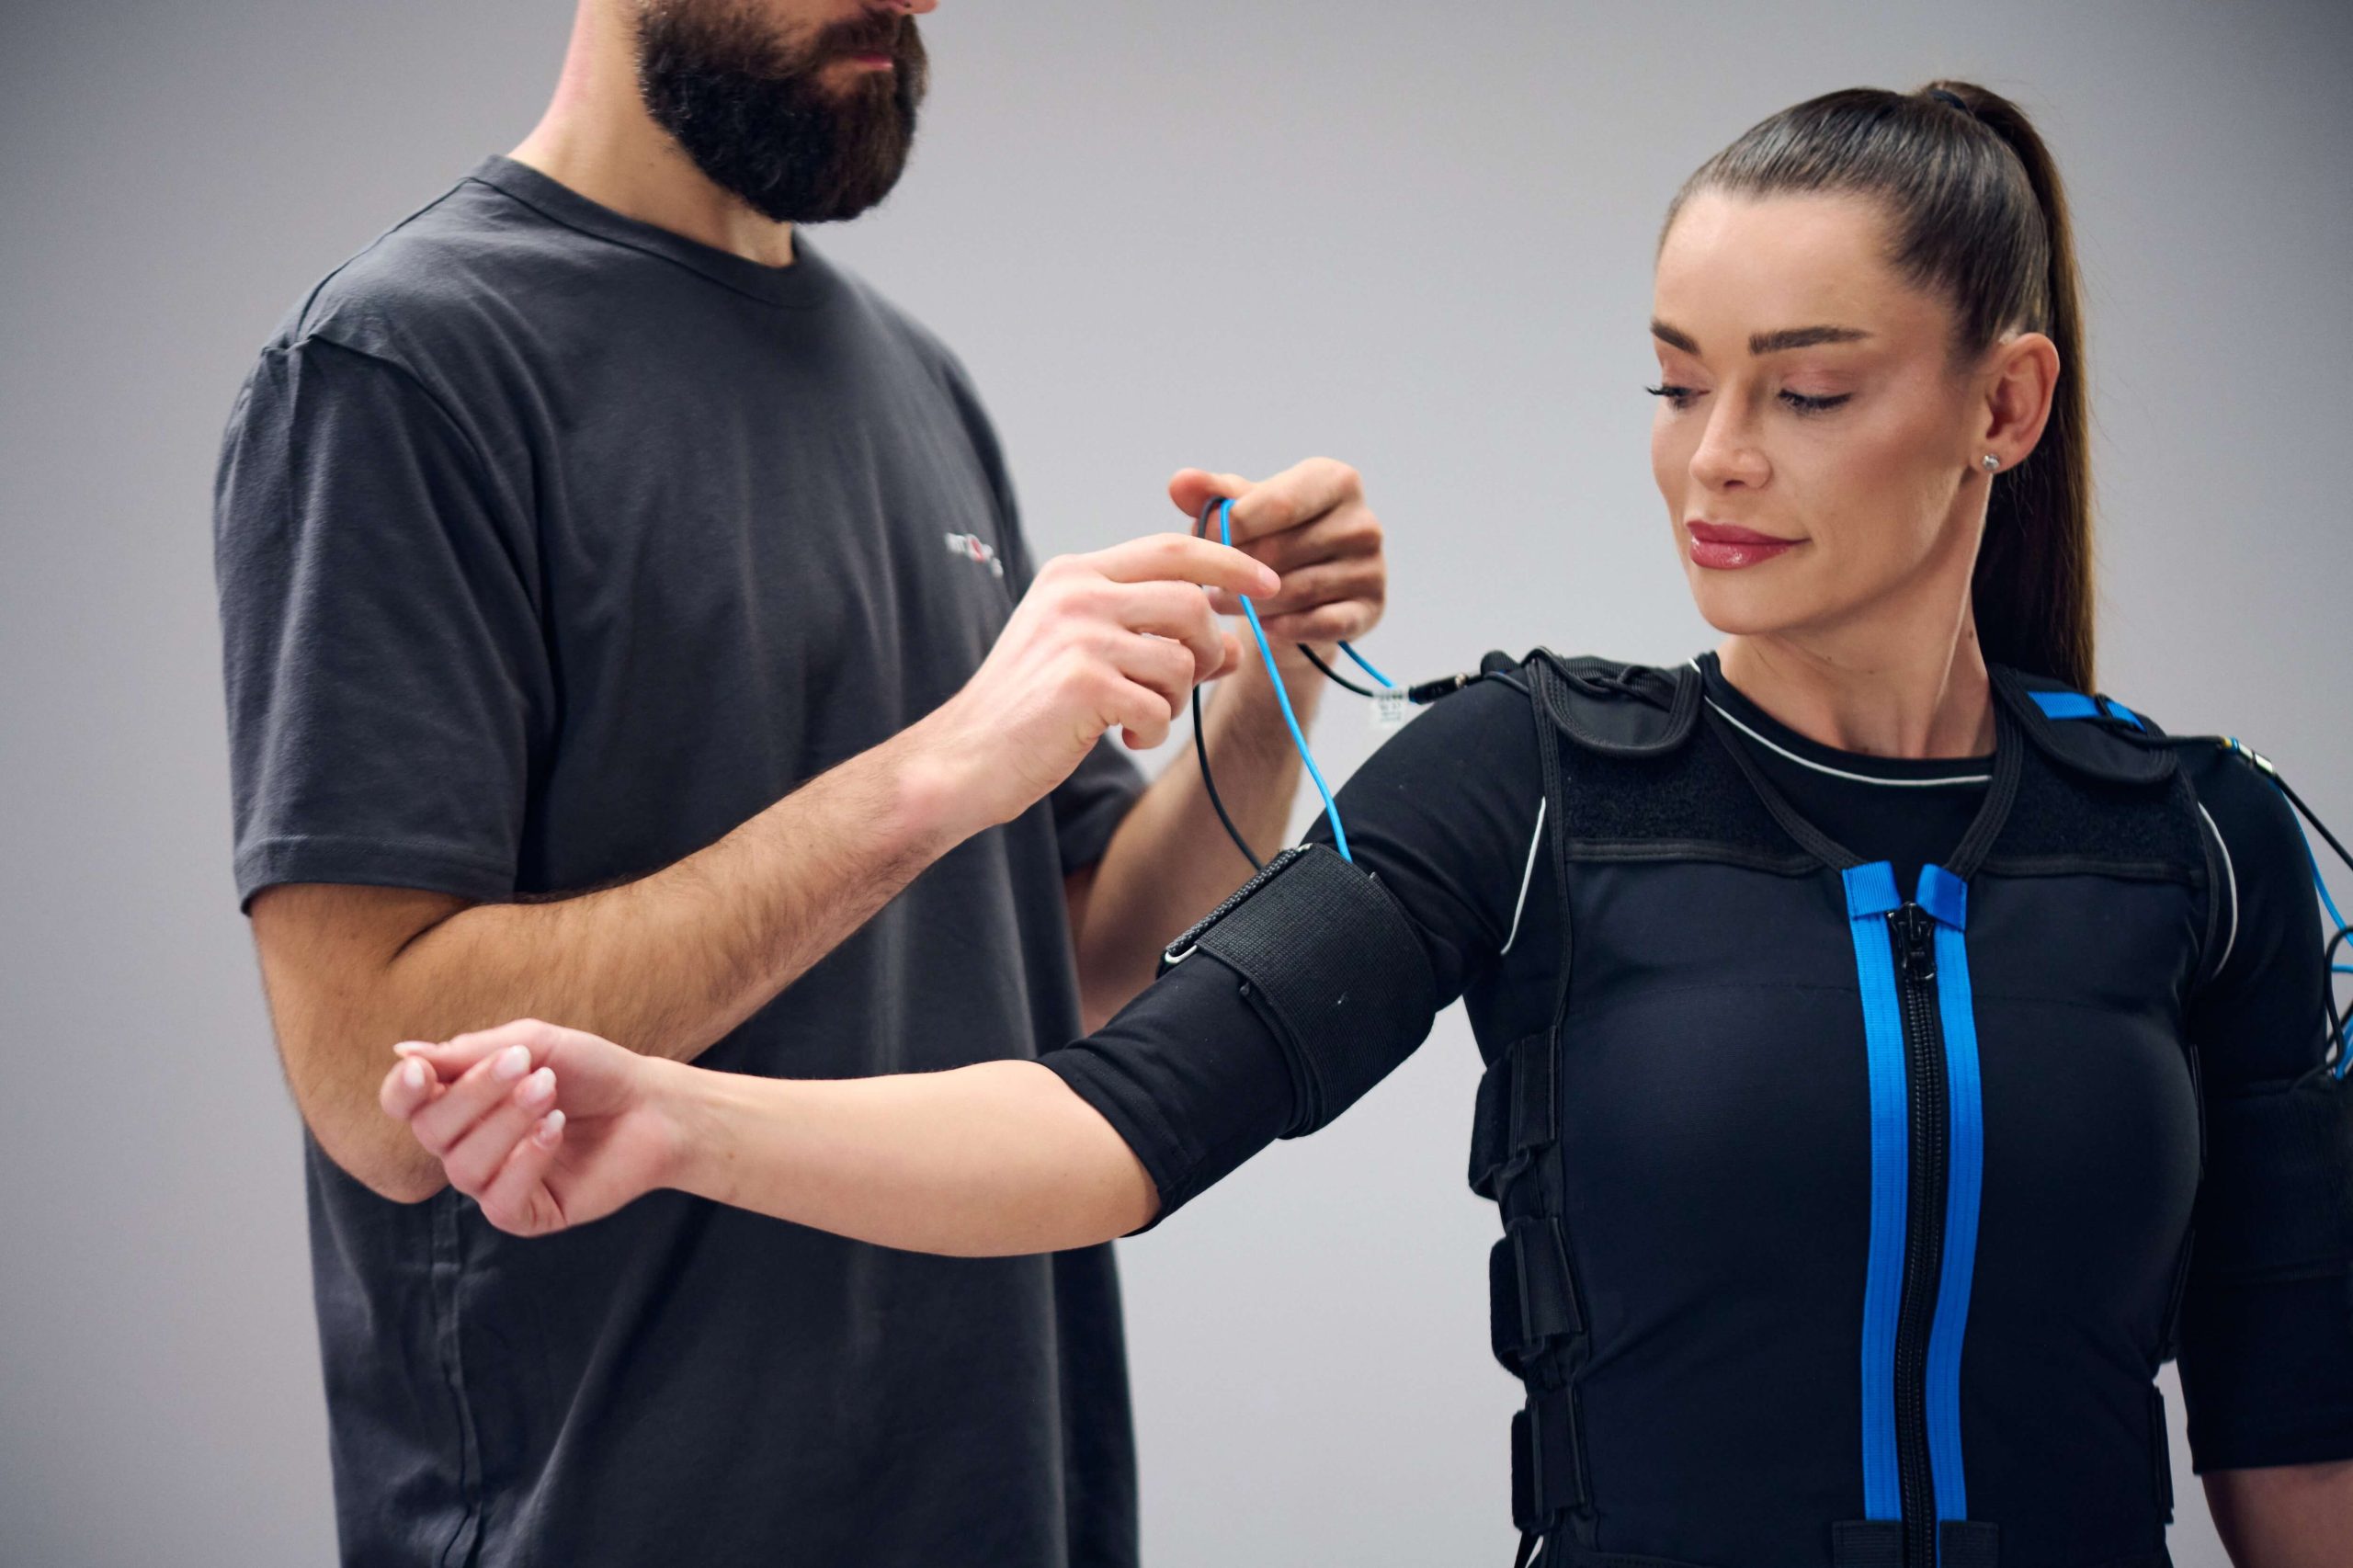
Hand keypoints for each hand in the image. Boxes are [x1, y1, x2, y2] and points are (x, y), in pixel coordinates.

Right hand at [378, 1019, 674, 1235]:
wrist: (652, 1104)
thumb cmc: (592, 1070)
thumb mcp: (534, 1044)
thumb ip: (470, 1052)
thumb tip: (402, 1054)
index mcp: (461, 1103)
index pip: (406, 1104)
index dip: (401, 1091)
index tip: (422, 1073)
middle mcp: (468, 1145)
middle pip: (431, 1131)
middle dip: (476, 1094)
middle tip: (528, 1066)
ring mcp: (495, 1183)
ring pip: (463, 1167)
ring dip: (507, 1123)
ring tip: (551, 1092)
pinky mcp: (527, 1215)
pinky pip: (499, 1202)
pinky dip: (525, 1161)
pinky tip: (556, 1130)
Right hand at [911, 534, 1274, 832]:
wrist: (963, 761)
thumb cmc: (1026, 711)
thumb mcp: (1088, 657)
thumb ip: (1153, 639)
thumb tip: (1235, 645)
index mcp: (1074, 575)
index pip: (1171, 549)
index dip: (1228, 562)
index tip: (1266, 585)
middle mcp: (1076, 594)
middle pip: (1190, 601)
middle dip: (1209, 649)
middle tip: (1191, 682)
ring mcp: (1079, 636)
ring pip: (1182, 659)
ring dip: (1177, 700)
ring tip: (1141, 716)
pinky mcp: (1083, 684)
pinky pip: (1160, 706)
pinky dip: (1154, 730)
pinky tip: (1122, 735)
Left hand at [1169, 458, 1386, 647]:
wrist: (1299, 594)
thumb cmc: (1267, 539)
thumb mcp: (1239, 511)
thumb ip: (1210, 495)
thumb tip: (1180, 482)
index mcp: (1336, 481)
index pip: (1279, 503)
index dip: (1232, 526)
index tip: (1199, 541)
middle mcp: (1363, 521)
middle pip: (1285, 550)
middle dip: (1237, 568)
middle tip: (1206, 582)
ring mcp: (1372, 568)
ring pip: (1298, 590)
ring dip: (1252, 602)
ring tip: (1220, 602)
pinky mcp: (1371, 609)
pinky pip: (1321, 623)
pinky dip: (1286, 627)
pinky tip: (1262, 627)